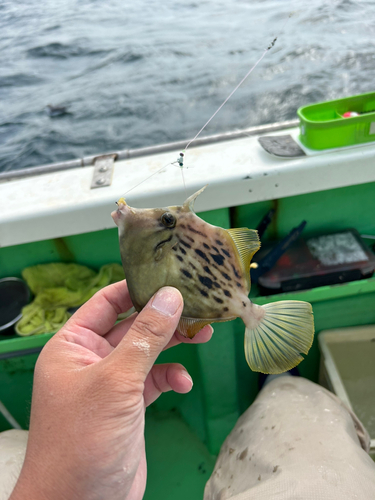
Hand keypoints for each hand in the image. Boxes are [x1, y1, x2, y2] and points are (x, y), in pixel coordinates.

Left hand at [10, 282, 212, 499]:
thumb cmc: (81, 442)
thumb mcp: (116, 381)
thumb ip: (146, 337)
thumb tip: (170, 297)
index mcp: (73, 345)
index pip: (106, 302)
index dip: (136, 288)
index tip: (168, 278)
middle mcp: (90, 359)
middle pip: (132, 325)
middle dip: (164, 318)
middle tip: (197, 308)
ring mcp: (111, 383)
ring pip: (147, 352)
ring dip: (174, 345)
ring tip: (203, 336)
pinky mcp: (129, 405)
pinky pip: (154, 380)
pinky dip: (171, 377)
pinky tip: (182, 383)